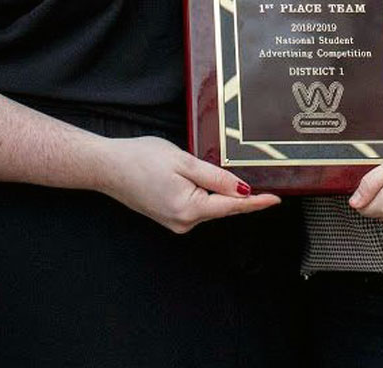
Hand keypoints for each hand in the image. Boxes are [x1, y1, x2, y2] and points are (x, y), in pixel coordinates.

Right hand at [96, 136, 280, 233]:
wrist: (107, 167)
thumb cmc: (140, 159)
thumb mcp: (183, 161)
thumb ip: (215, 177)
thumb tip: (243, 190)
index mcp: (189, 208)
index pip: (232, 206)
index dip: (256, 202)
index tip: (276, 200)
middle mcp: (183, 222)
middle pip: (220, 206)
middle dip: (233, 191)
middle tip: (232, 169)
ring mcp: (175, 222)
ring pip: (207, 205)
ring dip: (214, 190)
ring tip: (194, 167)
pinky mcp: (168, 217)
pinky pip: (195, 206)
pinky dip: (202, 193)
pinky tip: (192, 178)